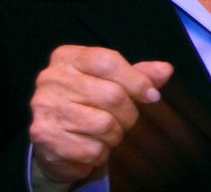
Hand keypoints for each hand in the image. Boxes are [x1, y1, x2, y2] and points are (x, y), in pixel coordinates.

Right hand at [29, 45, 172, 185]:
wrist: (53, 138)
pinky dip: (101, 152)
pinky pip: (91, 149)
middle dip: (129, 113)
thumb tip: (165, 70)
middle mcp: (51, 78)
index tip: (152, 95)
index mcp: (68, 57)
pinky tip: (92, 146)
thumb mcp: (113, 80)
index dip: (136, 80)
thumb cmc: (88, 102)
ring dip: (116, 134)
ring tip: (108, 133)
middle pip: (111, 95)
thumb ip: (140, 74)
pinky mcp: (44, 137)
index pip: (108, 61)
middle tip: (126, 119)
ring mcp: (45, 108)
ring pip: (104, 124)